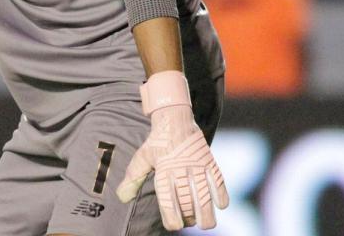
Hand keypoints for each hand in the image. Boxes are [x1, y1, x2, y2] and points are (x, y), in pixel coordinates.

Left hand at [116, 71, 228, 230]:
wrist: (175, 117)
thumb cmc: (157, 141)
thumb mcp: (142, 157)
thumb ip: (132, 178)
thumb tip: (122, 197)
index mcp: (163, 170)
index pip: (168, 201)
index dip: (171, 218)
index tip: (173, 225)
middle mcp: (180, 169)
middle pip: (188, 202)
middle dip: (189, 217)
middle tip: (188, 221)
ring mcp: (197, 165)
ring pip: (205, 196)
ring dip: (207, 213)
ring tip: (205, 223)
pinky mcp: (209, 160)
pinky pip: (218, 181)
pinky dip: (221, 195)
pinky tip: (220, 206)